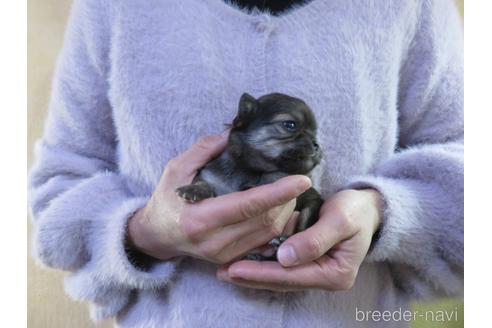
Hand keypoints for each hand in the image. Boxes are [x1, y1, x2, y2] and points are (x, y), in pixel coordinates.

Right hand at [127, 132, 311, 263]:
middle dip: (287, 200)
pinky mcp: (232, 259)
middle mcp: (215, 241)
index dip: (278, 192)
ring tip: (289, 193)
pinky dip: (278, 226)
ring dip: (285, 212)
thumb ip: (203, 150)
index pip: (248, 205)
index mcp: (200, 218)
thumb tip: (233, 133)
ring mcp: (225, 254)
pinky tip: (280, 210)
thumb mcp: (176, 169)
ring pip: (269, 235)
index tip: (302, 180)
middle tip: (295, 182)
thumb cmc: (166, 200)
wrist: (157, 236)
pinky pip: (265, 244)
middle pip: (266, 222)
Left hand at [216, 189, 382, 290]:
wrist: (367, 207)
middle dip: (252, 277)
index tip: (236, 269)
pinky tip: (242, 259)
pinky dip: (262, 263)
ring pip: (279, 276)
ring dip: (253, 273)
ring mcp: (315, 272)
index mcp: (335, 274)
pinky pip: (281, 266)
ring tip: (226, 269)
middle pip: (282, 281)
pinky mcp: (308, 262)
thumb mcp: (340, 219)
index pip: (292, 276)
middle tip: (223, 272)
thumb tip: (285, 257)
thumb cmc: (356, 211)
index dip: (263, 273)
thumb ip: (315, 239)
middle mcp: (324, 278)